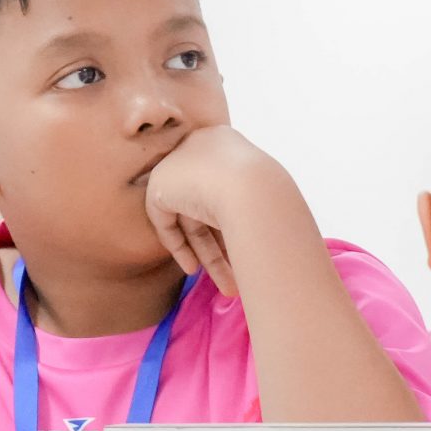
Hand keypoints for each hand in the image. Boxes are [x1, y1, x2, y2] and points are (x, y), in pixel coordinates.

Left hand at [141, 126, 300, 298]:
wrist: (253, 187)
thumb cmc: (270, 193)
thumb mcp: (266, 197)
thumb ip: (250, 208)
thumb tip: (259, 233)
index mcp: (226, 144)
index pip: (221, 188)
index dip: (230, 223)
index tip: (242, 247)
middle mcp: (201, 150)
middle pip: (207, 206)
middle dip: (222, 246)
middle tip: (236, 273)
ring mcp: (178, 166)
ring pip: (191, 218)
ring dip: (208, 254)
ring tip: (227, 286)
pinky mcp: (160, 183)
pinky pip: (165, 219)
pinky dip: (178, 245)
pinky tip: (193, 269)